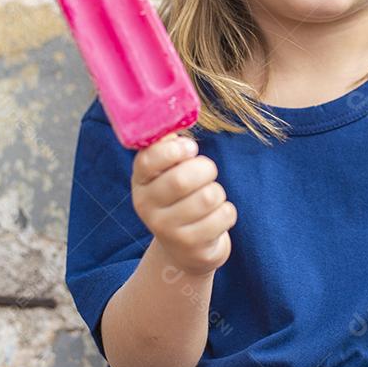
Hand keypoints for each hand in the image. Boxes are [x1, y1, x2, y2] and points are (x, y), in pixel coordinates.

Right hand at [130, 132, 236, 276]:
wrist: (184, 249)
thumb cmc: (180, 198)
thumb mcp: (167, 174)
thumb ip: (169, 147)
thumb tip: (173, 117)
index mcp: (140, 181)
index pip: (149, 160)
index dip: (175, 150)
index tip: (192, 149)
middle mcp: (147, 206)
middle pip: (183, 179)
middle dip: (206, 169)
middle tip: (207, 172)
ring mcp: (167, 230)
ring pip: (209, 196)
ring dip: (218, 192)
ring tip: (209, 198)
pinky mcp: (191, 247)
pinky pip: (224, 215)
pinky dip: (227, 212)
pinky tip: (215, 219)